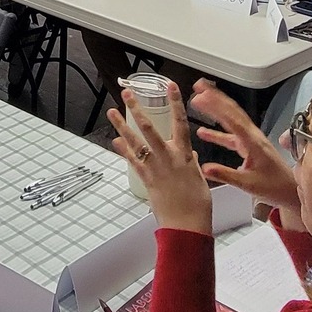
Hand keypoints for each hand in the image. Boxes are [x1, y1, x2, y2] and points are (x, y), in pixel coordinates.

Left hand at [107, 81, 212, 234]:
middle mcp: (168, 157)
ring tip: (112, 112)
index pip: (181, 122)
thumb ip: (193, 164)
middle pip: (150, 127)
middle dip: (137, 108)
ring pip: (135, 142)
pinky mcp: (145, 179)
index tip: (171, 86)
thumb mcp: (200, 179)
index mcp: (185, 155)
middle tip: (127, 93)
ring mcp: (155, 168)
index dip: (176, 102)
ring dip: (122, 126)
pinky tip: (115, 141)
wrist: (186, 226)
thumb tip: (191, 155)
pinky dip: (123, 150)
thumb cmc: (198, 206)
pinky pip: (132, 161)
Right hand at [187, 79, 297, 217]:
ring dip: (217, 108)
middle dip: (216, 97)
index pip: (232, 119)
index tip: (202, 96)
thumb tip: (204, 168)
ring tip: (201, 98)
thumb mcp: (248, 184)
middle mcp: (253, 137)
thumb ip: (226, 175)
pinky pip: (231, 134)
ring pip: (232, 119)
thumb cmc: (275, 188)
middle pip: (232, 112)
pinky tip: (203, 132)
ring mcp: (251, 140)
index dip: (216, 106)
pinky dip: (217, 131)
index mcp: (253, 143)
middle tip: (199, 86)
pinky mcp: (250, 147)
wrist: (291, 192)